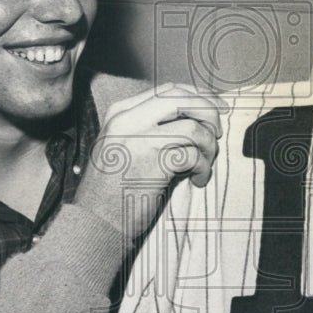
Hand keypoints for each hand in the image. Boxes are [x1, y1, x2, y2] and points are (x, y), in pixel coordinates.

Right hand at [74, 83, 223, 239]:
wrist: (94, 222)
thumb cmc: (112, 188)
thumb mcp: (122, 145)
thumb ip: (150, 126)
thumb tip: (195, 115)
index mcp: (121, 112)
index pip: (168, 90)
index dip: (198, 95)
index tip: (215, 107)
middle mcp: (128, 120)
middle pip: (182, 99)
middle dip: (208, 111)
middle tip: (217, 131)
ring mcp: (140, 140)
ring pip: (193, 128)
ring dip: (208, 147)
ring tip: (204, 164)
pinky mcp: (153, 164)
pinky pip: (192, 156)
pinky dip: (202, 168)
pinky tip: (197, 179)